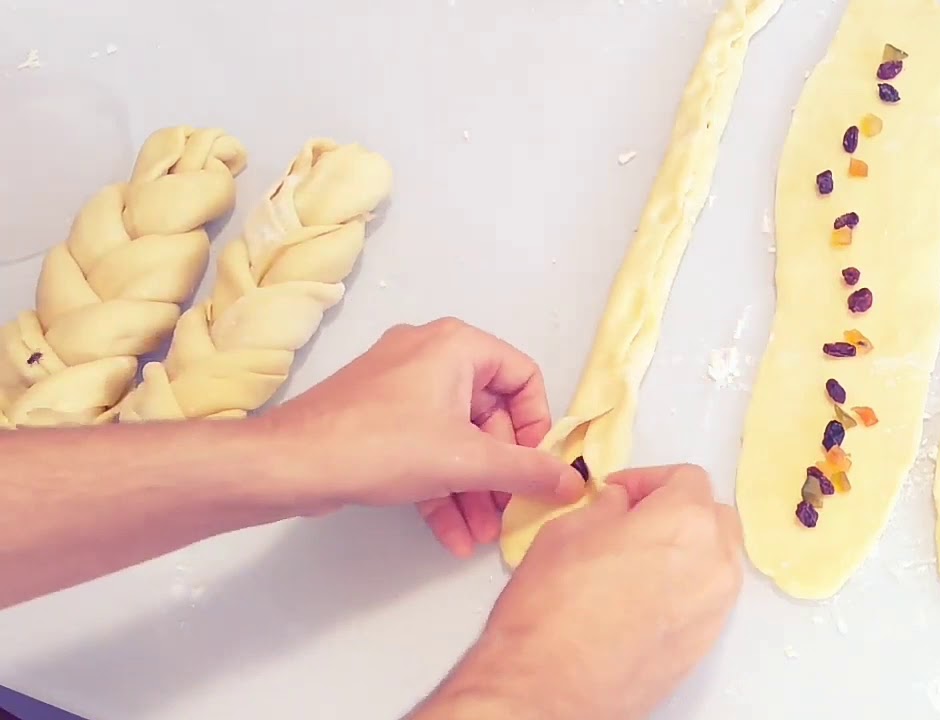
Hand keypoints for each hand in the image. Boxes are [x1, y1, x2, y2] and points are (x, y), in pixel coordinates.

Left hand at [265, 318, 583, 555]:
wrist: (289, 464)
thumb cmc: (381, 445)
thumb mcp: (466, 460)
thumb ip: (527, 471)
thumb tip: (574, 483)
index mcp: (457, 346)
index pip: (523, 377)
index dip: (537, 426)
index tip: (537, 468)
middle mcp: (431, 355)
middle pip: (489, 415)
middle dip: (501, 472)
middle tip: (509, 513)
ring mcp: (401, 386)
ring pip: (456, 438)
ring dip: (474, 489)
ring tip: (482, 536)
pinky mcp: (378, 418)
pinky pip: (426, 448)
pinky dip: (442, 487)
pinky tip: (453, 536)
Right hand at [426, 465, 743, 719]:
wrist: (549, 687)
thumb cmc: (552, 606)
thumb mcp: (568, 530)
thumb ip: (607, 509)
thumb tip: (622, 506)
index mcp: (685, 521)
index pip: (687, 478)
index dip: (649, 479)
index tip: (620, 492)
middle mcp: (714, 562)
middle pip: (713, 517)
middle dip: (677, 511)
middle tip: (633, 520)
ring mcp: (715, 608)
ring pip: (715, 559)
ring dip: (685, 550)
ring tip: (637, 562)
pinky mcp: (705, 645)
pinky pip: (706, 599)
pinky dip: (685, 587)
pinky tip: (643, 597)